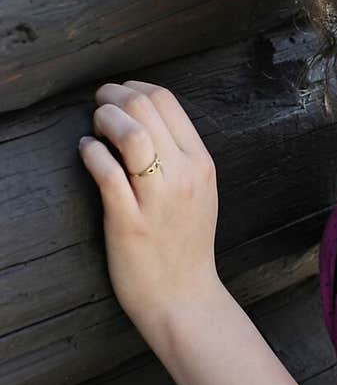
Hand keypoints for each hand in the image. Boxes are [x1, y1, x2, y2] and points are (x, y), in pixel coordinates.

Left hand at [78, 79, 223, 334]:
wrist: (183, 297)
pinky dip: (90, 152)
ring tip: (95, 130)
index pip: (167, 100)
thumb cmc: (185, 244)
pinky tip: (86, 152)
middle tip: (98, 107)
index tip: (118, 96)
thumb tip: (143, 118)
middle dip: (111, 97)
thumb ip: (180, 156)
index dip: (134, 87)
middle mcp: (184, 175)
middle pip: (144, 107)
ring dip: (103, 120)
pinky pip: (106, 171)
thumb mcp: (200, 192)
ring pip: (129, 132)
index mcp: (202, 163)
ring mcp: (157, 199)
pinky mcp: (129, 221)